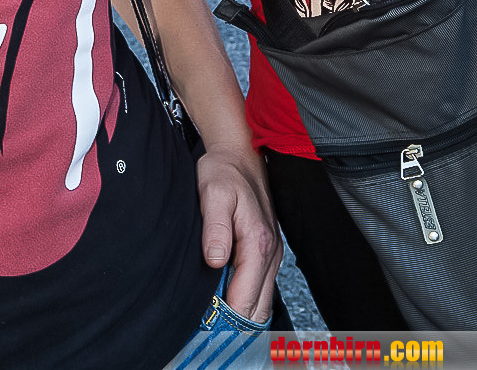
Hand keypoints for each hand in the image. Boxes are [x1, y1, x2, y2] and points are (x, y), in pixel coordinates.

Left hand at [196, 148, 280, 319]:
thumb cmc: (225, 172)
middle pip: (257, 310)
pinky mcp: (266, 251)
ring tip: (212, 308)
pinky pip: (259, 286)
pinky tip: (223, 290)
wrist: (239, 154)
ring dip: (239, 309)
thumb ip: (215, 229)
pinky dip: (243, 295)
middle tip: (206, 321)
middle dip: (234, 321)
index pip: (246, 301)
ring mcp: (271, 254)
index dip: (226, 318)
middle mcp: (270, 254)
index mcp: (258, 245)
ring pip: (260, 301)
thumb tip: (215, 261)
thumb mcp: (212, 194)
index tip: (205, 322)